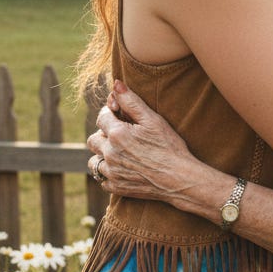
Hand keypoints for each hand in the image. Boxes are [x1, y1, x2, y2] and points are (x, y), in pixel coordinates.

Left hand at [86, 81, 203, 204]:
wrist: (179, 178)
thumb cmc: (169, 147)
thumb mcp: (153, 120)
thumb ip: (131, 101)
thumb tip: (116, 84)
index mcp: (117, 134)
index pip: (102, 117)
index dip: (111, 113)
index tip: (121, 116)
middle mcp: (110, 153)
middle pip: (93, 139)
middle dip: (104, 134)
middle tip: (122, 135)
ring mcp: (111, 172)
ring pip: (94, 160)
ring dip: (103, 155)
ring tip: (120, 153)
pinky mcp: (116, 187)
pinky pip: (102, 179)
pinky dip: (109, 173)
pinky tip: (123, 168)